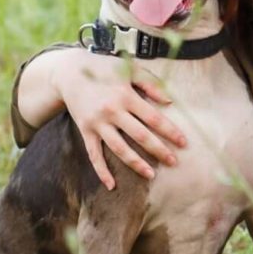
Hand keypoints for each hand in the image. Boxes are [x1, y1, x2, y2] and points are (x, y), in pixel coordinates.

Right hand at [51, 48, 184, 188]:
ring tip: (150, 175)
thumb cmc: (104, 68)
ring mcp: (97, 123)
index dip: (170, 131)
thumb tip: (170, 100)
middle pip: (140, 136)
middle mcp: (112, 111)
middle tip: (174, 162)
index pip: (153, 118)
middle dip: (159, 150)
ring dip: (136, 163)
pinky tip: (112, 185)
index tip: (183, 143)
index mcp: (126, 96)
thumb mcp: (129, 69)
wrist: (69, 71)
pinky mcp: (85, 131)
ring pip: (119, 149)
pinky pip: (93, 155)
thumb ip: (151, 83)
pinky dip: (101, 171)